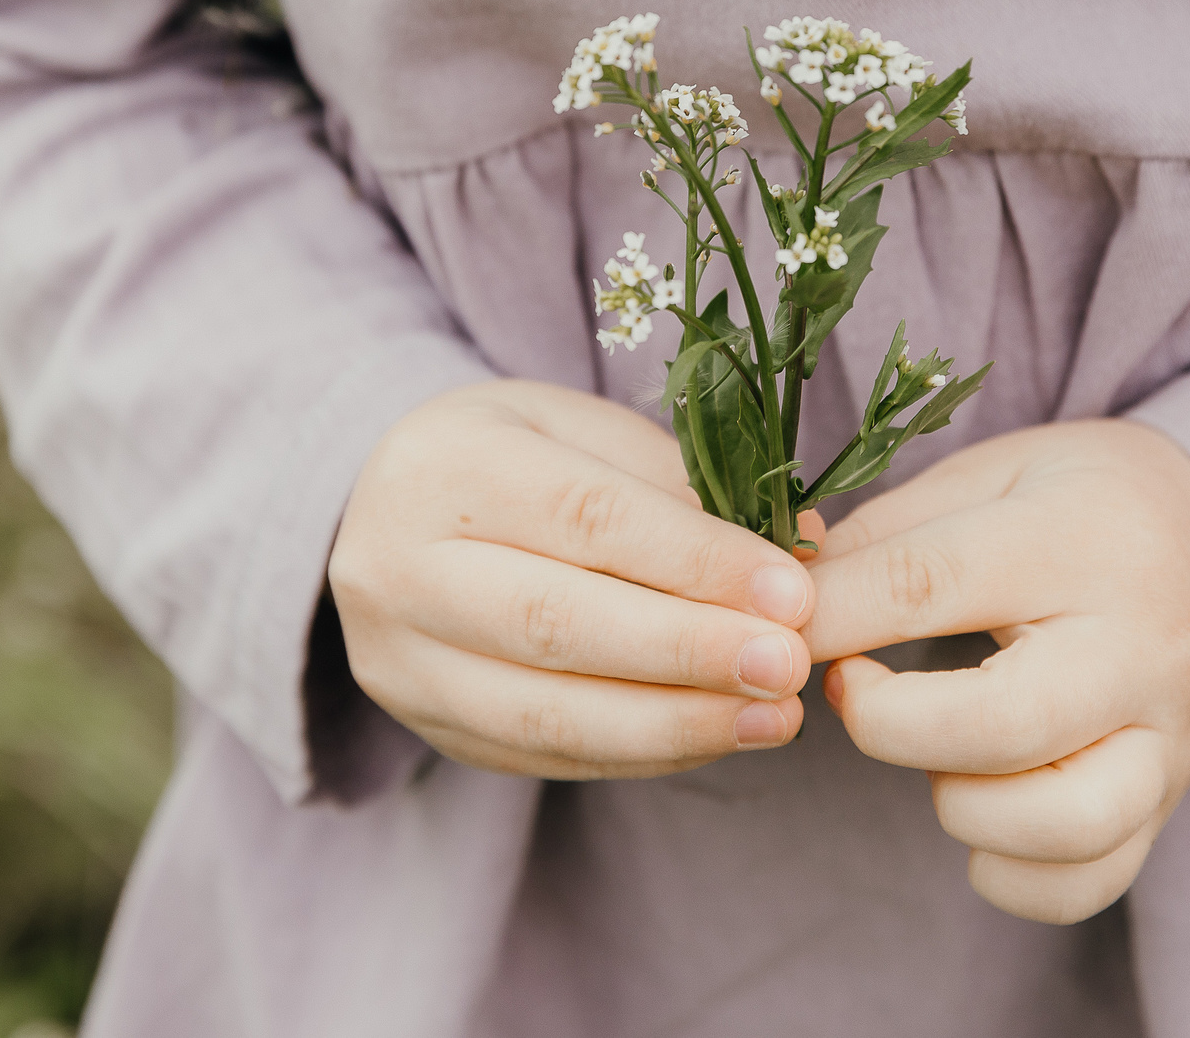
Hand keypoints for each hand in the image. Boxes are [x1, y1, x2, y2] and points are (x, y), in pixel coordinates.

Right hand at [329, 379, 825, 779]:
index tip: (792, 595)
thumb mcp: (584, 432)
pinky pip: (542, 757)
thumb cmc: (514, 457)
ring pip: (544, 714)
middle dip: (687, 653)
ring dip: (674, 725)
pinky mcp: (423, 722)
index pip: (583, 518)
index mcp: (444, 464)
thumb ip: (682, 487)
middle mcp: (397, 563)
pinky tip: (715, 736)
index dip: (695, 561)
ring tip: (774, 720)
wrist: (386, 508)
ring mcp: (399, 658)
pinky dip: (641, 754)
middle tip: (788, 667)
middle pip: (555, 623)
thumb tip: (803, 553)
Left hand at [802, 418, 1189, 922]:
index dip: (830, 615)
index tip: (781, 626)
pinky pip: (1086, 882)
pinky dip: (1009, 871)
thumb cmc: (1073, 500)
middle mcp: (1138, 647)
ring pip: (1063, 824)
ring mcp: (1167, 736)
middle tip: (852, 688)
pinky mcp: (1170, 801)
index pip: (930, 585)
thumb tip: (774, 595)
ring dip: (961, 805)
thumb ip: (884, 538)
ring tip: (935, 754)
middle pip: (1003, 725)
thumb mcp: (984, 475)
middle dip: (889, 725)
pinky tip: (976, 815)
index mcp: (1078, 541)